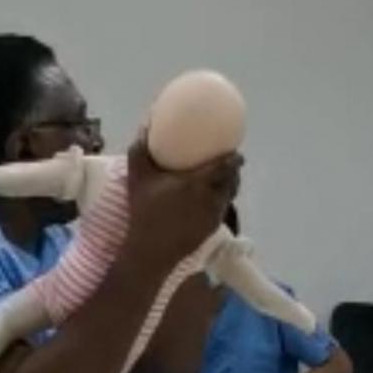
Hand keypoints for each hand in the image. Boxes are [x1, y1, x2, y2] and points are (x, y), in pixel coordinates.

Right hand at [125, 135, 242, 276]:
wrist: (151, 250)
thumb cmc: (144, 211)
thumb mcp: (137, 176)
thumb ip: (141, 148)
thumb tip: (147, 122)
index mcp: (198, 184)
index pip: (226, 167)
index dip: (234, 157)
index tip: (234, 149)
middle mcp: (211, 200)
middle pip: (232, 181)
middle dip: (234, 170)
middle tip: (229, 160)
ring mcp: (213, 217)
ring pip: (229, 196)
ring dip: (229, 185)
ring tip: (223, 177)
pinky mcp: (211, 230)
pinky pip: (222, 209)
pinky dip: (221, 200)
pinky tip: (212, 197)